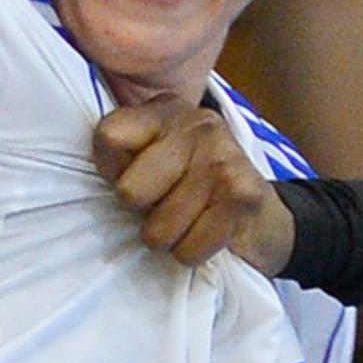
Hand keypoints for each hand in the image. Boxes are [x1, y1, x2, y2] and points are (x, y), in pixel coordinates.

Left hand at [93, 98, 290, 270]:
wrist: (263, 217)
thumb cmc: (193, 190)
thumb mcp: (155, 158)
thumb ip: (122, 154)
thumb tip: (99, 178)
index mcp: (166, 109)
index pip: (108, 136)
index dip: (113, 171)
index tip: (135, 177)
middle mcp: (196, 124)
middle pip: (129, 191)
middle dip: (143, 213)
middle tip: (168, 204)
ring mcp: (222, 157)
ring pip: (157, 230)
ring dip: (170, 238)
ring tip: (190, 221)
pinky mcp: (241, 196)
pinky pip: (187, 249)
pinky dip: (194, 252)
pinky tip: (210, 233)